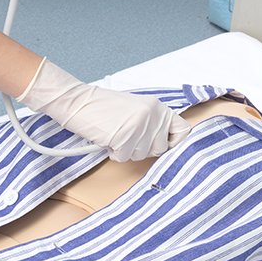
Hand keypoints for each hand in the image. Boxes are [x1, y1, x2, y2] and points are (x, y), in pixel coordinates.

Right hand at [18, 59, 190, 161]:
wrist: (77, 102)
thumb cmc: (103, 108)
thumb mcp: (136, 110)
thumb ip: (153, 124)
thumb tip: (166, 147)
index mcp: (158, 107)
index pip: (183, 131)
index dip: (175, 144)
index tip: (162, 146)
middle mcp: (152, 115)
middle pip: (160, 150)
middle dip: (142, 149)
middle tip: (126, 136)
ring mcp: (139, 126)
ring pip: (141, 156)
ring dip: (126, 151)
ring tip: (115, 133)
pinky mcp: (125, 137)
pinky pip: (124, 158)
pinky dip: (113, 153)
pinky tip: (107, 138)